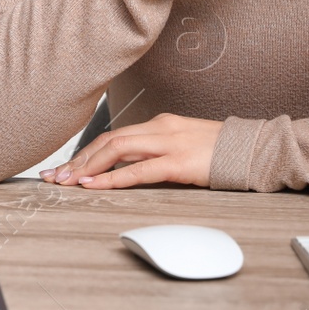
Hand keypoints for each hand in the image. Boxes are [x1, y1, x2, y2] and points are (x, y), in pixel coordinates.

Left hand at [39, 114, 222, 189]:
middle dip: (78, 160)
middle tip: (55, 178)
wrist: (253, 150)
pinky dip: (112, 178)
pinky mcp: (178, 163)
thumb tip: (132, 168)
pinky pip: (138, 170)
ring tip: (67, 183)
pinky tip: (94, 185)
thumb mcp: (184, 146)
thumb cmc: (220, 152)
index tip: (66, 168)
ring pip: (116, 150)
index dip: (86, 152)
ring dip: (88, 168)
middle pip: (108, 140)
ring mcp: (168, 143)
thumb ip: (159, 152)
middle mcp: (159, 128)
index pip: (113, 136)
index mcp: (159, 124)